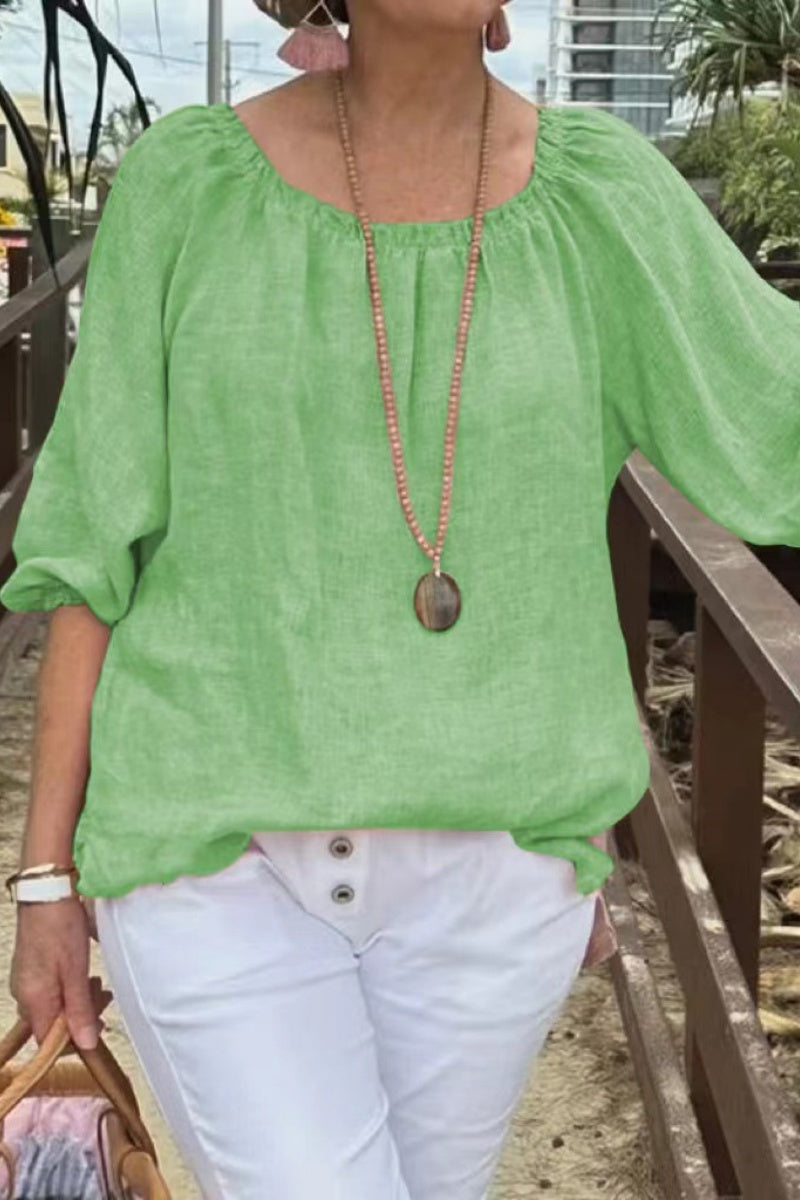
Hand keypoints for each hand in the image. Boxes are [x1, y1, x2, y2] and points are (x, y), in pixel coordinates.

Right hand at [9, 897, 111, 1048]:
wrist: (46, 891)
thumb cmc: (61, 929)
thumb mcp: (76, 971)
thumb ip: (80, 1010)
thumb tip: (86, 1044)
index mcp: (33, 1000)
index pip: (48, 1041)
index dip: (73, 1041)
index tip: (98, 1027)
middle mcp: (23, 995)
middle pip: (51, 1023)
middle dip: (79, 1017)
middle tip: (104, 999)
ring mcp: (25, 981)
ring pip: (52, 1005)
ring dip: (76, 1001)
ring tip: (97, 985)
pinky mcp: (30, 968)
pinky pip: (48, 990)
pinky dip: (67, 988)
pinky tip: (82, 976)